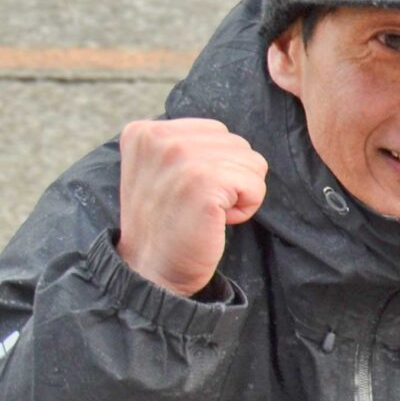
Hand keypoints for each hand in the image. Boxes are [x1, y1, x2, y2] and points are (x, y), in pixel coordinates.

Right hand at [115, 117, 266, 297]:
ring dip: (239, 193)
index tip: (188, 191)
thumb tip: (228, 139)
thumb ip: (183, 144)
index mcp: (144, 131)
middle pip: (237, 143)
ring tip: (207, 212)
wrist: (153, 269)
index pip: (216, 131)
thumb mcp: (159, 170)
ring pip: (252, 162)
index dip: (215, 166)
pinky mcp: (205, 182)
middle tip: (199, 205)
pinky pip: (255, 185)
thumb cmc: (166, 223)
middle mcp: (159, 137)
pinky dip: (246, 208)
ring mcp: (181, 157)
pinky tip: (218, 221)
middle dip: (231, 178)